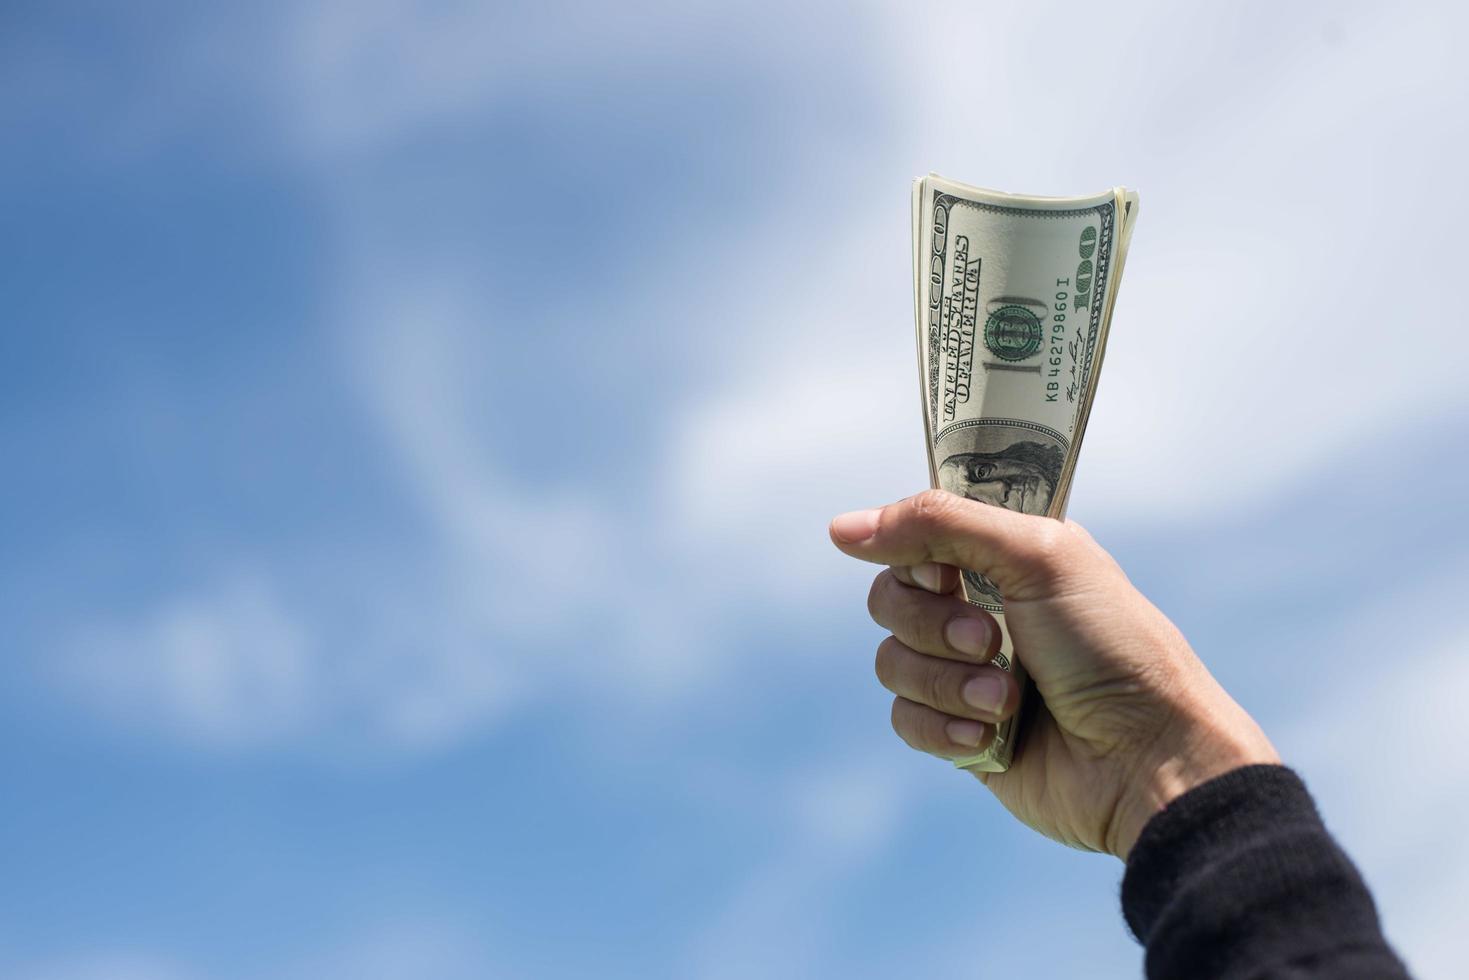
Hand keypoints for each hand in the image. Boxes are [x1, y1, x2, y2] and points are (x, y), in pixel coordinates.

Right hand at [829, 490, 1277, 858]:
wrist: (1146, 758)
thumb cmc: (1111, 648)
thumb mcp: (1038, 556)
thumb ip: (939, 524)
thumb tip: (840, 528)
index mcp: (1003, 556)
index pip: (914, 534)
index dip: (916, 554)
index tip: (946, 572)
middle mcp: (980, 608)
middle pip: (888, 598)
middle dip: (932, 624)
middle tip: (990, 640)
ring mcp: (967, 673)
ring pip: (891, 662)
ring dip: (948, 682)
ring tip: (1007, 700)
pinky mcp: (959, 734)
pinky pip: (905, 720)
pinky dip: (945, 729)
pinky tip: (992, 738)